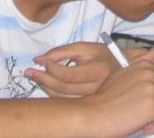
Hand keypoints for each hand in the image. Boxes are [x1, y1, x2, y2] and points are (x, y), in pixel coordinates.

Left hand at [26, 42, 153, 97]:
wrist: (125, 71)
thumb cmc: (105, 55)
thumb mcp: (86, 48)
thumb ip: (63, 52)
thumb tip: (40, 59)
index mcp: (97, 71)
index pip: (68, 74)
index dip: (51, 68)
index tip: (40, 61)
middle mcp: (96, 88)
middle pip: (62, 88)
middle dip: (42, 79)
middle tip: (28, 72)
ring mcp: (93, 99)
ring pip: (63, 98)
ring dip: (45, 88)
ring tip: (34, 77)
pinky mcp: (90, 105)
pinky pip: (67, 102)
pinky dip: (53, 95)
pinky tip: (46, 86)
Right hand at [81, 53, 153, 137]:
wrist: (91, 114)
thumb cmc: (104, 99)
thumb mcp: (122, 74)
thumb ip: (140, 63)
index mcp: (146, 66)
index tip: (152, 102)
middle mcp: (151, 74)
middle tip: (146, 113)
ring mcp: (152, 89)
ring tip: (143, 118)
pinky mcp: (153, 105)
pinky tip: (142, 124)